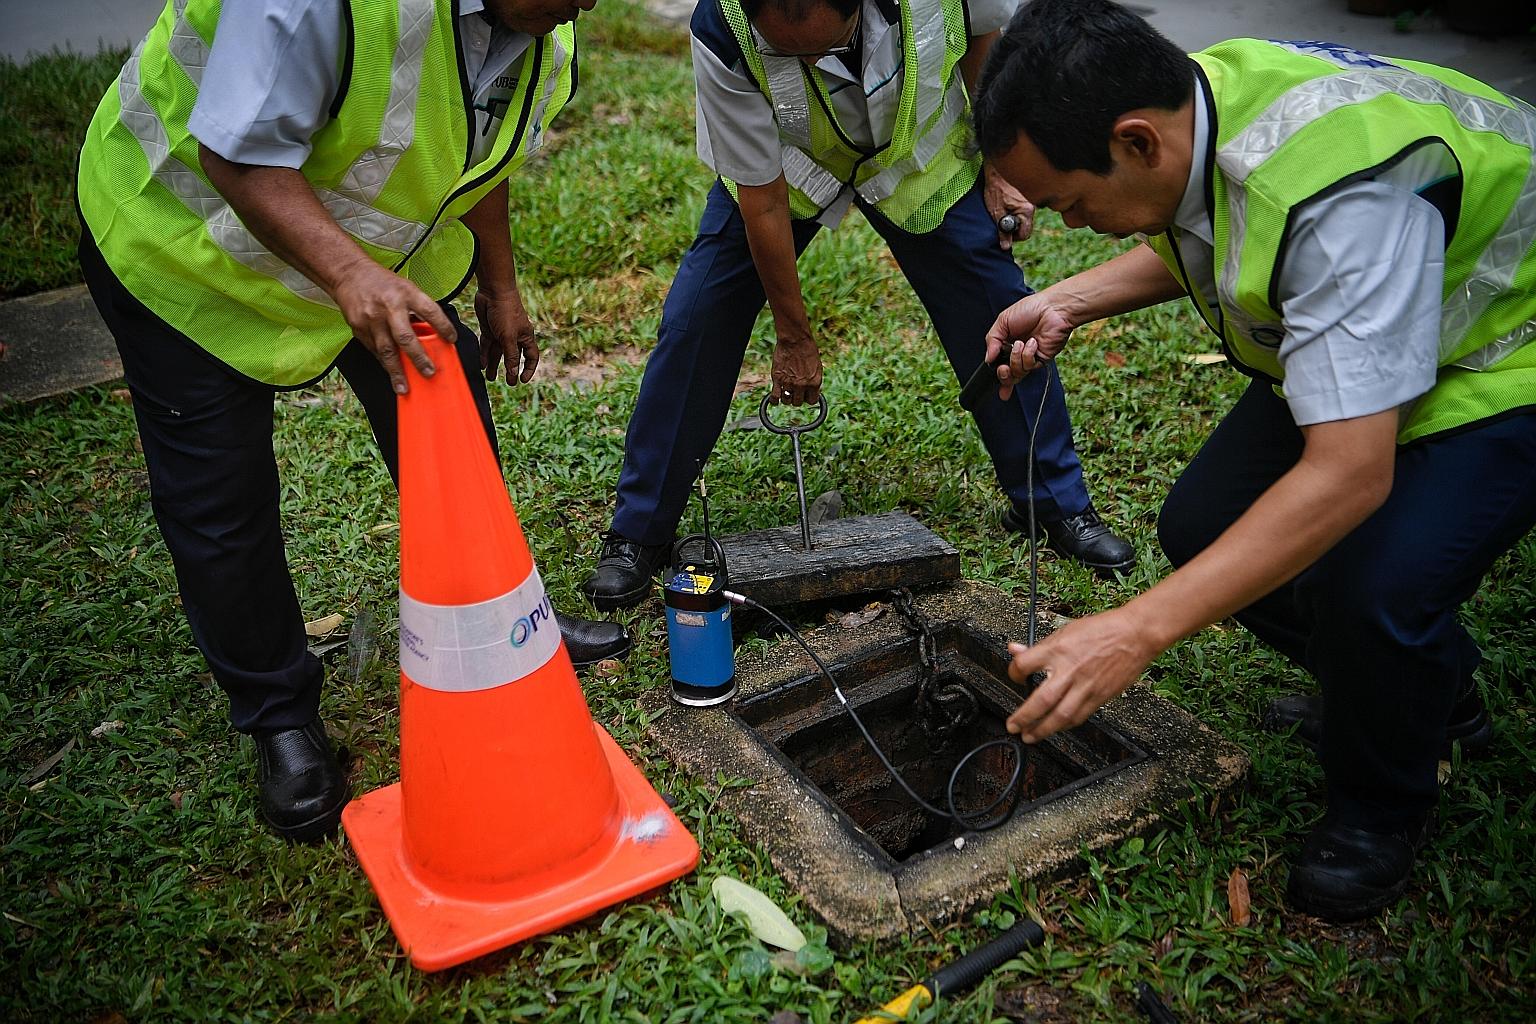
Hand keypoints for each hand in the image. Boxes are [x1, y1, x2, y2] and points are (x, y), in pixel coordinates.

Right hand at [330, 258, 455, 394]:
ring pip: (386, 350)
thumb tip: (434, 335)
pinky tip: (391, 373)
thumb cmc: (384, 284)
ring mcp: (372, 318)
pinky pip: (374, 350)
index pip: (430, 311)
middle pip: (406, 337)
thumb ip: (418, 309)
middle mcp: (389, 307)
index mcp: (406, 293)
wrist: (349, 274)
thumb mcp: (406, 288)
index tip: (452, 340)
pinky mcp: (358, 327)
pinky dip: (383, 362)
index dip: (443, 326)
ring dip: (396, 372)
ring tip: (404, 388)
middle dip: (419, 358)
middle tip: (429, 373)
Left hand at [476, 287, 538, 382]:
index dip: (529, 369)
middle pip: (513, 357)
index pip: (531, 357)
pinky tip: (481, 364)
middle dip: (510, 370)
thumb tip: (513, 373)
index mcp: (525, 337)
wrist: (493, 291)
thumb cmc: (506, 312)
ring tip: (490, 378)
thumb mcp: (509, 337)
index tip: (522, 380)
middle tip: (507, 383)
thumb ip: (511, 356)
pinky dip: (484, 354)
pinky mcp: (489, 328)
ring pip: (498, 353)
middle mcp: (514, 336)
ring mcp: (501, 332)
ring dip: (494, 365)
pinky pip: (487, 345)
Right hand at [770, 330, 822, 405]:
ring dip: (786, 398)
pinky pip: (775, 397)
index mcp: (814, 382)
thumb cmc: (807, 350)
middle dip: (797, 398)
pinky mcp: (778, 379)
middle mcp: (802, 385)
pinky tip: (775, 398)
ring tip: (786, 392)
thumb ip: (814, 381)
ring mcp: (789, 383)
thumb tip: (812, 392)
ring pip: (787, 401)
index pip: (811, 401)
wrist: (795, 340)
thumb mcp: (817, 367)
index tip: (805, 395)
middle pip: (798, 402)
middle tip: (795, 391)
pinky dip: (774, 400)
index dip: (808, 398)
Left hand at [983, 162, 1034, 251]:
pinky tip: (1005, 202)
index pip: (1025, 234)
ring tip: (1002, 208)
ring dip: (1013, 218)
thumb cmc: (996, 187)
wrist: (998, 165)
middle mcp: (1033, 206)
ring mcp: (1031, 201)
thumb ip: (1002, 230)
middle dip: (1013, 227)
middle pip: (1026, 227)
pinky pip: (1023, 210)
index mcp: (1027, 211)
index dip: (1013, 237)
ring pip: (1024, 218)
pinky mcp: (1027, 196)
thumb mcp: (996, 211)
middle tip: (1001, 220)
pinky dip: (1015, 210)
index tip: (1003, 231)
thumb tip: (1005, 246)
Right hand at [983, 294, 1075, 399]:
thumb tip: (988, 359)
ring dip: (1015, 359)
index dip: (998, 374)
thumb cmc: (1029, 309)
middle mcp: (1018, 353)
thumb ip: (992, 341)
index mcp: (1007, 344)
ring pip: (1017, 373)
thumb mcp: (1002, 322)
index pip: (999, 363)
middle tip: (1003, 368)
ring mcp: (1030, 357)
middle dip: (1003, 375)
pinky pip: (1029, 366)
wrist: (1052, 309)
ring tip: (1019, 344)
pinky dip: (1028, 355)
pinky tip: (1032, 343)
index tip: (997, 379)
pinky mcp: (1041, 359)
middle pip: (1008, 375)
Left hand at [1004, 607, 1159, 742]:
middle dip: (1023, 718)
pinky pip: (1079, 716)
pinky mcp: (1100, 696)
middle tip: (1012, 726)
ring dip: (1042, 730)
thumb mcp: (1065, 630)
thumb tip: (1015, 650)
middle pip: (1040, 700)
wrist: (1135, 634)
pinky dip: (1064, 725)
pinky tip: (1056, 728)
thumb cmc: (1103, 629)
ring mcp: (1085, 685)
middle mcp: (1069, 670)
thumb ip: (1039, 646)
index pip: (1024, 665)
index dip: (1013, 674)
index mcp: (1057, 650)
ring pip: (1060, 716)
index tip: (1015, 678)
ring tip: (1030, 736)